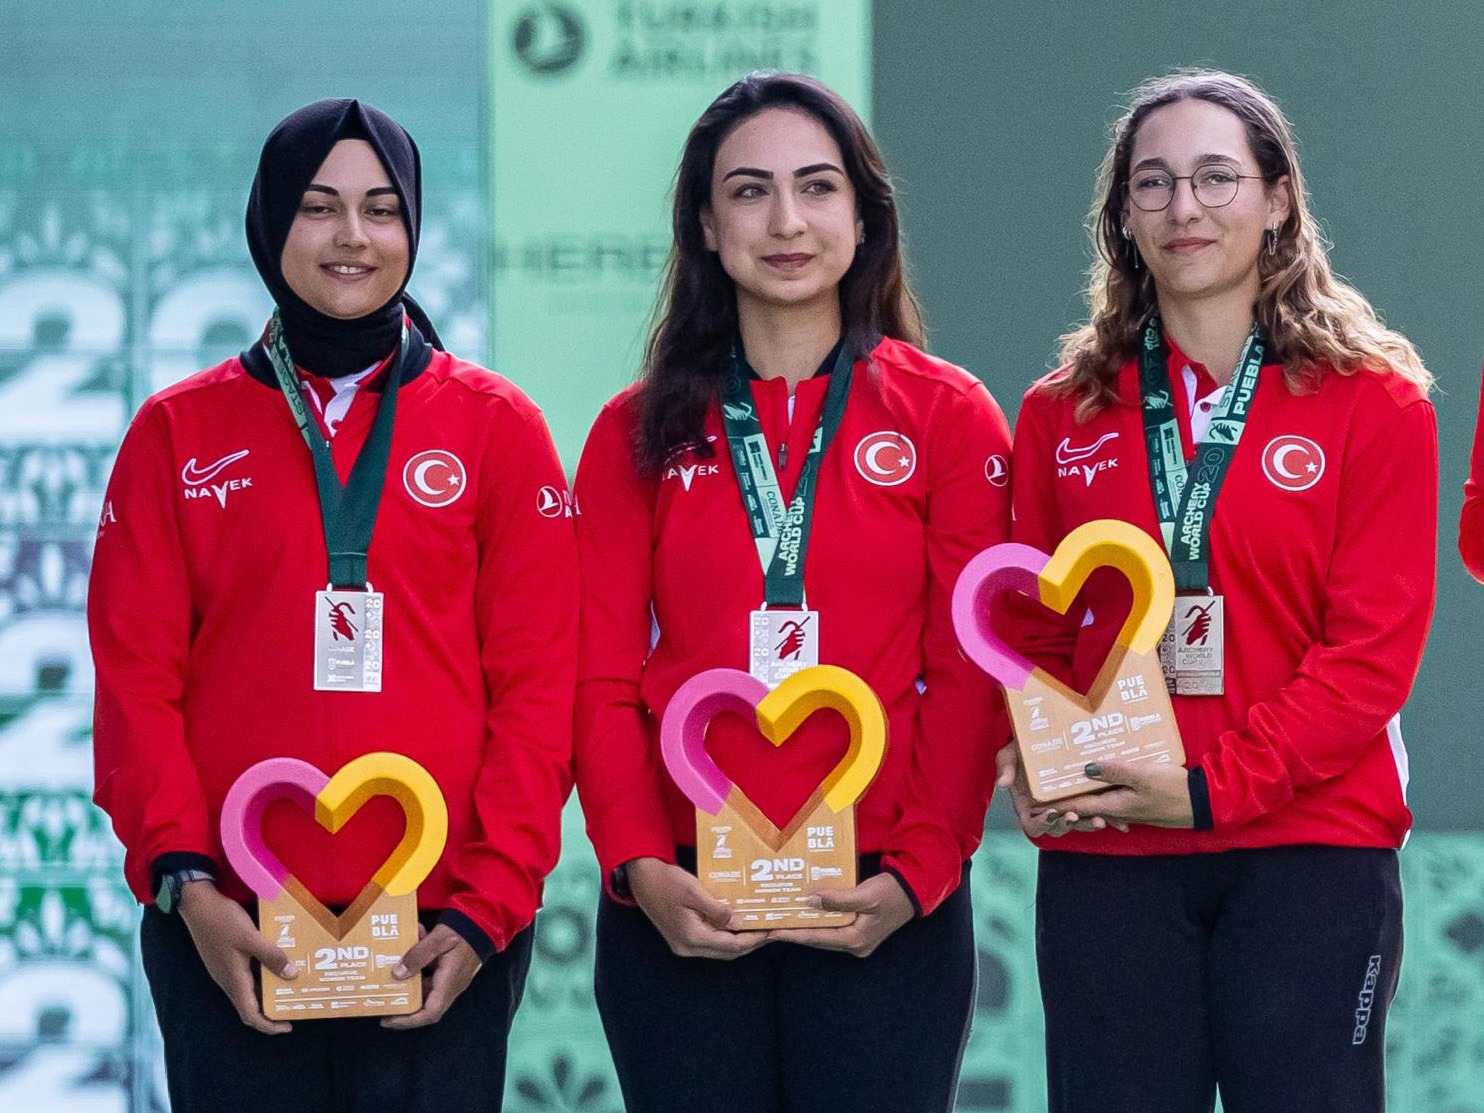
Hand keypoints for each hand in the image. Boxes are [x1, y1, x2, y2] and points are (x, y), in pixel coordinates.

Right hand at [178, 881, 296, 1034]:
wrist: (196, 903)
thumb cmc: (222, 921)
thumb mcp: (251, 937)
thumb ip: (271, 957)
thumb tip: (292, 975)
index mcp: (233, 980)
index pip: (250, 1014)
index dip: (268, 1025)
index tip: (288, 1026)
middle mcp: (227, 979)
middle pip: (250, 1005)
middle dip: (271, 1010)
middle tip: (294, 1005)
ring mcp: (225, 968)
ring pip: (248, 989)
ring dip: (267, 991)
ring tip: (290, 985)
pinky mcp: (225, 957)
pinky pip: (246, 974)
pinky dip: (262, 975)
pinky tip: (275, 963)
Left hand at [382, 924, 481, 1029]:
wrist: (480, 924)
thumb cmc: (461, 932)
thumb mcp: (438, 939)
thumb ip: (418, 954)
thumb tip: (397, 973)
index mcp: (449, 982)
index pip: (431, 1012)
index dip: (409, 1020)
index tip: (389, 1020)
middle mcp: (450, 987)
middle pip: (426, 1008)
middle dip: (405, 1010)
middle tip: (385, 1006)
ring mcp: (450, 981)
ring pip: (426, 994)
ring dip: (408, 991)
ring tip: (389, 985)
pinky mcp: (448, 974)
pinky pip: (429, 981)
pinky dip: (416, 974)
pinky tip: (406, 960)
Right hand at [626, 857, 769, 959]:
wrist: (642, 879)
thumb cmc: (667, 882)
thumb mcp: (694, 891)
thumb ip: (717, 910)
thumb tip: (738, 924)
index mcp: (691, 937)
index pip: (730, 945)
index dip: (753, 940)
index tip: (770, 932)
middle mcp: (687, 947)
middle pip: (726, 952)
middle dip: (749, 944)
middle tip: (769, 932)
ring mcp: (683, 945)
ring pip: (719, 949)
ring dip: (738, 942)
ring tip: (757, 929)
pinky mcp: (682, 938)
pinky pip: (710, 942)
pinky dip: (725, 936)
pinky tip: (735, 925)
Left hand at [766, 873, 913, 956]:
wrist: (915, 890)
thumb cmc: (892, 892)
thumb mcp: (865, 895)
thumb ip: (838, 899)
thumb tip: (810, 900)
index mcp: (856, 940)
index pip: (817, 938)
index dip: (793, 934)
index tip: (772, 930)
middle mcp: (855, 945)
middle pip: (818, 939)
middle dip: (795, 932)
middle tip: (770, 925)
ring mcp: (857, 939)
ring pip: (824, 934)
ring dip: (805, 926)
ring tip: (783, 918)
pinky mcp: (858, 930)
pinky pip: (831, 927)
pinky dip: (818, 920)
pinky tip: (806, 911)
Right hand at [995, 745, 1124, 836]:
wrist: (1039, 738)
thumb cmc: (1020, 749)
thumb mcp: (1008, 755)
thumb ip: (1004, 768)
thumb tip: (1003, 783)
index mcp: (1028, 806)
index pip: (1033, 825)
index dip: (1042, 823)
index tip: (1052, 813)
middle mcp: (1047, 810)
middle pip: (1057, 828)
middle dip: (1067, 826)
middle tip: (1076, 817)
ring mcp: (1066, 805)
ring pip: (1077, 824)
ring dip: (1087, 825)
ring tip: (1099, 820)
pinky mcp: (1082, 799)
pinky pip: (1093, 813)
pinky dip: (1106, 819)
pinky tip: (1119, 823)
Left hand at [1048, 760, 1193, 828]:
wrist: (1203, 803)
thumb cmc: (1173, 789)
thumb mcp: (1143, 775)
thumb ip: (1114, 770)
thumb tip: (1086, 767)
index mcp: (1114, 805)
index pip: (1077, 805)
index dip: (1056, 805)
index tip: (1034, 804)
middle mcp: (1118, 809)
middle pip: (1085, 804)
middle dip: (1064, 799)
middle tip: (1044, 790)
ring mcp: (1129, 807)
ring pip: (1099, 801)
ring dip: (1083, 794)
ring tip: (1066, 782)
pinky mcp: (1139, 802)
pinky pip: (1113, 798)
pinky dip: (1103, 791)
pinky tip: (1101, 780)